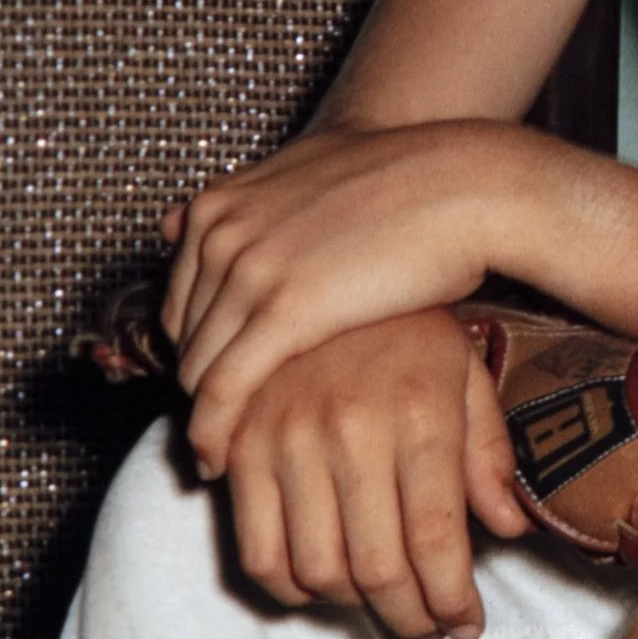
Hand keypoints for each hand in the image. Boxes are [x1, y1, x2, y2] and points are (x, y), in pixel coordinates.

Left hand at [163, 119, 556, 476]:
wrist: (462, 186)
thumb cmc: (404, 186)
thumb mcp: (305, 177)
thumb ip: (239, 207)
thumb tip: (174, 221)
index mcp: (220, 205)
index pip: (179, 301)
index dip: (200, 348)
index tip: (221, 381)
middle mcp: (221, 233)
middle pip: (184, 337)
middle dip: (203, 385)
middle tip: (225, 424)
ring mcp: (248, 269)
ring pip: (196, 368)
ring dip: (206, 416)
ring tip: (224, 453)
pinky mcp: (284, 310)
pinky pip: (223, 388)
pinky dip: (214, 432)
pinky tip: (221, 461)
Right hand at [226, 309, 530, 638]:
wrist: (322, 254)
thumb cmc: (406, 322)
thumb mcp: (464, 373)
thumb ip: (487, 453)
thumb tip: (508, 528)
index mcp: (419, 414)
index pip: (435, 542)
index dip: (452, 602)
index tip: (466, 625)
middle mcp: (351, 430)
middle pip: (377, 570)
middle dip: (409, 617)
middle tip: (427, 624)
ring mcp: (287, 438)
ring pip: (315, 571)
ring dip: (351, 607)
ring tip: (378, 599)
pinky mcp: (240, 443)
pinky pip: (254, 549)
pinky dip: (286, 585)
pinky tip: (318, 580)